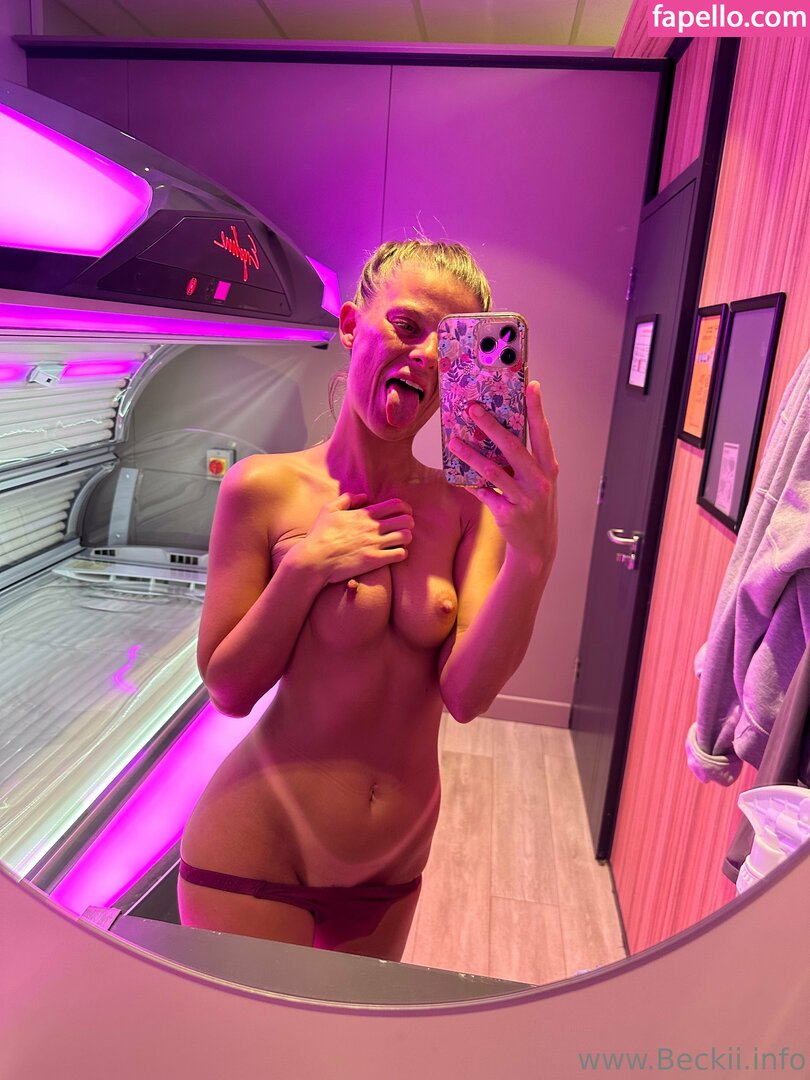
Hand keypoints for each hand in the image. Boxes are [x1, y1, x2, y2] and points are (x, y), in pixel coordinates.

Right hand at [298, 493, 414, 583]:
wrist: (314, 560)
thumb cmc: (319, 535)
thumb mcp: (328, 510)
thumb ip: (347, 499)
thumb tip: (363, 496)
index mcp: (364, 514)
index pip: (395, 505)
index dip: (405, 508)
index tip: (405, 512)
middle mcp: (373, 527)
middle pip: (406, 520)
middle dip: (409, 523)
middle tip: (405, 527)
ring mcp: (375, 544)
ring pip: (406, 537)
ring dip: (406, 538)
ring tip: (400, 541)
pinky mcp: (375, 560)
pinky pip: (400, 554)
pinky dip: (401, 553)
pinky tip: (395, 554)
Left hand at [448, 380, 557, 576]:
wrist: (538, 545)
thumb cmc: (536, 506)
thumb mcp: (539, 481)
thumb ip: (527, 459)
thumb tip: (501, 432)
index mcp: (548, 468)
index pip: (542, 433)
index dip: (537, 409)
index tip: (531, 386)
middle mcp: (539, 481)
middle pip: (513, 447)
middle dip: (492, 425)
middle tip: (473, 408)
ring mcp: (524, 498)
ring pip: (492, 470)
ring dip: (470, 454)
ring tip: (454, 441)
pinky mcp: (507, 513)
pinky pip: (484, 493)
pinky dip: (472, 485)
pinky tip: (459, 477)